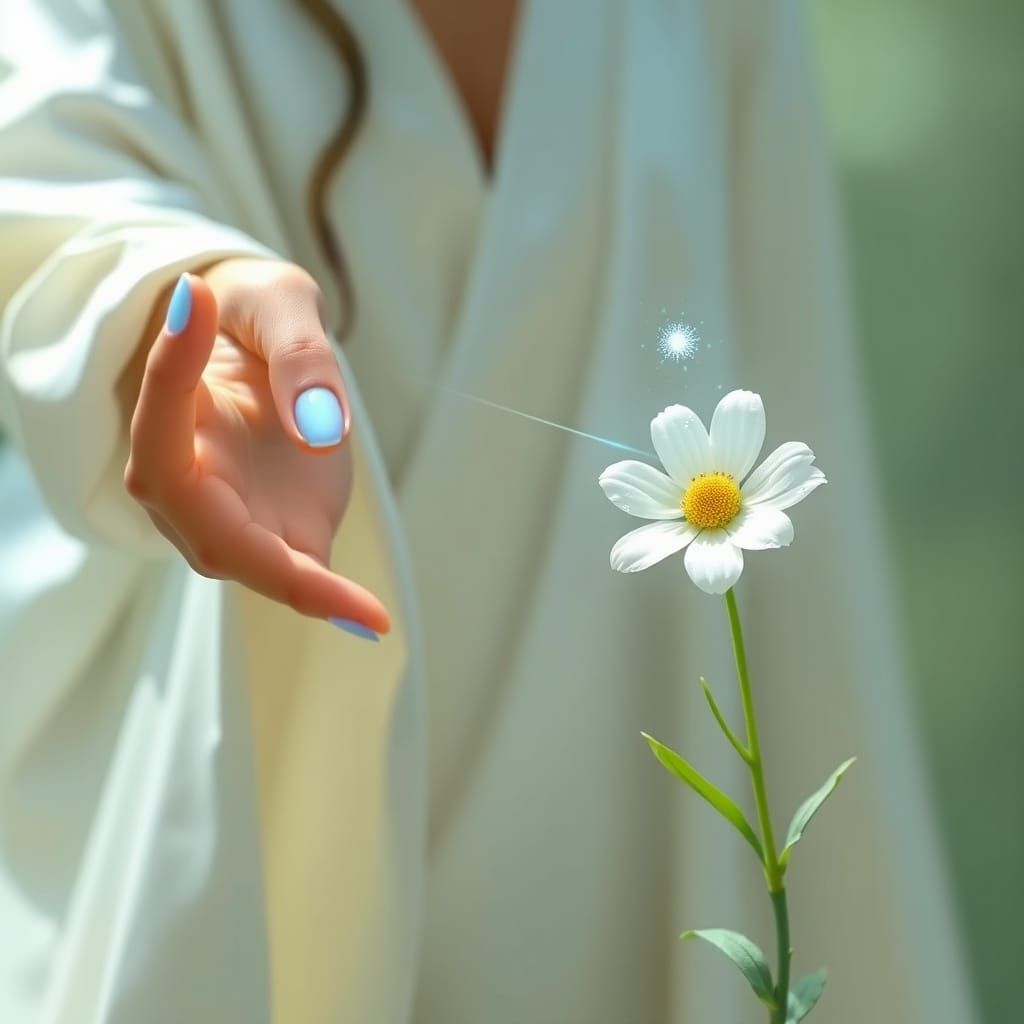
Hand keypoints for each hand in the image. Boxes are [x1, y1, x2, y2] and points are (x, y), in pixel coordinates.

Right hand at [122, 257, 389, 634]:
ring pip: (262, 568)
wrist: (260, 356)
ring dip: (312, 594)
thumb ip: (295, 351)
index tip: (196, 299)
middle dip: (268, 564)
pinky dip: (338, 602)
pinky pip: (304, 579)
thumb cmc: (255, 321)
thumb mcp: (279, 303)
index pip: (160, 421)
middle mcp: (189, 485)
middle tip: (325, 585)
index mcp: (173, 423)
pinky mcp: (280, 535)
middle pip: (209, 534)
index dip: (171, 373)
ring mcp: (233, 519)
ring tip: (369, 618)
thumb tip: (318, 425)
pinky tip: (375, 623)